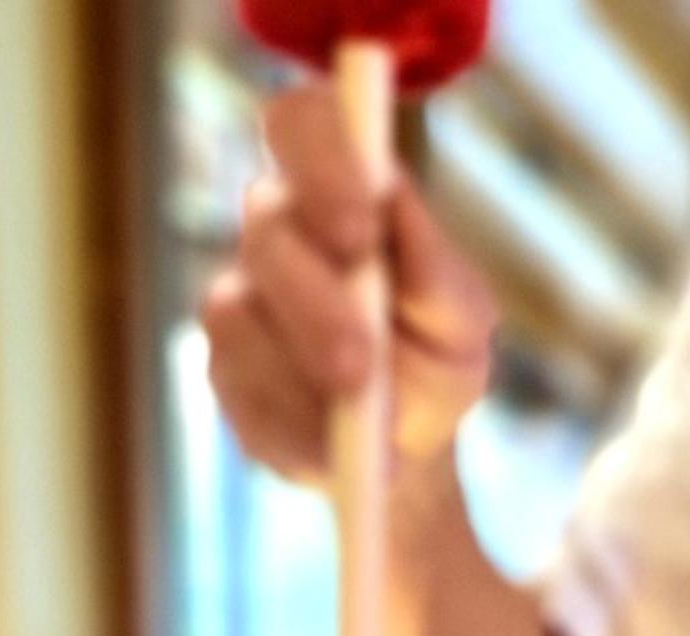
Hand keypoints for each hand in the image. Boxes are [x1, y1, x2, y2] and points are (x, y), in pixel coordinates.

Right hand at [202, 84, 497, 479]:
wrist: (407, 456)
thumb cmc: (434, 365)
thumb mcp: (462, 326)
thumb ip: (437, 271)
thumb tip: (396, 207)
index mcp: (334, 191)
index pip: (301, 125)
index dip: (320, 157)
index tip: (364, 221)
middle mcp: (274, 235)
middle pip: (265, 224)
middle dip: (315, 293)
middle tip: (360, 357)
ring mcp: (239, 306)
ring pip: (238, 312)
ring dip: (302, 366)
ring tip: (361, 411)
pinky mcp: (227, 378)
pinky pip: (242, 395)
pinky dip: (294, 427)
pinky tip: (335, 454)